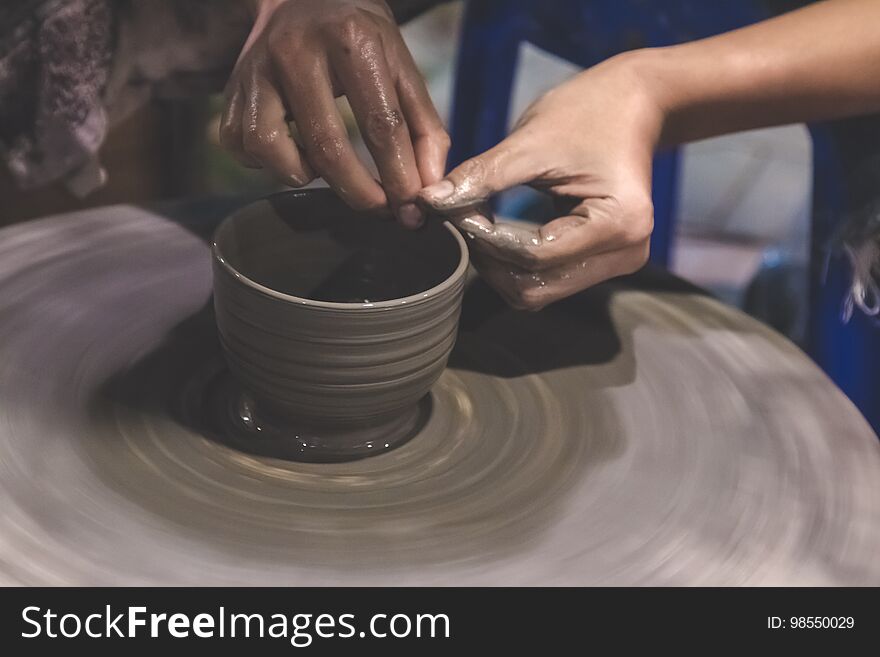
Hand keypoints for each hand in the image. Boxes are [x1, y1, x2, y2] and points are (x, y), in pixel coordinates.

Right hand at [220, 0, 448, 226]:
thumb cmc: (358, 38)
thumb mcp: (401, 67)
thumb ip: (423, 127)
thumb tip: (430, 189)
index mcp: (351, 40)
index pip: (381, 123)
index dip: (399, 175)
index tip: (411, 208)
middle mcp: (296, 50)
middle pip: (327, 146)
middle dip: (359, 192)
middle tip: (378, 208)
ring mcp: (256, 69)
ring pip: (270, 149)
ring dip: (304, 174)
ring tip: (325, 167)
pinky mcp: (230, 89)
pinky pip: (241, 147)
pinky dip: (269, 163)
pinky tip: (293, 152)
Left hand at [419, 53, 661, 309]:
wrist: (633, 103)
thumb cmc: (588, 112)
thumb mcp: (531, 142)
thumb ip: (482, 177)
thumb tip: (430, 201)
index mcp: (619, 224)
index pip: (533, 256)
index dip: (487, 240)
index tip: (456, 210)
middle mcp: (625, 254)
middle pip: (536, 287)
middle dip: (491, 259)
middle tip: (463, 219)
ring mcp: (617, 263)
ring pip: (538, 290)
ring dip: (500, 265)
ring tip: (480, 223)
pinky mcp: (602, 262)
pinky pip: (547, 279)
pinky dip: (516, 262)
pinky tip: (499, 231)